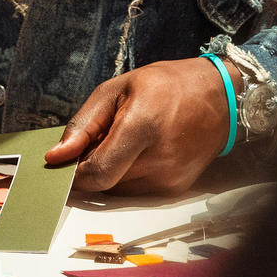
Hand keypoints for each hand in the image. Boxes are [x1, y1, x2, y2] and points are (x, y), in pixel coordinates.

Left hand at [44, 57, 234, 194]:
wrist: (219, 96)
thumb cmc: (166, 85)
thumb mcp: (117, 88)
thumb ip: (84, 124)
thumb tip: (57, 157)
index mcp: (142, 127)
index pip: (97, 172)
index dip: (74, 173)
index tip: (63, 163)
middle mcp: (159, 159)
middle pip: (105, 182)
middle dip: (91, 166)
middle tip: (98, 140)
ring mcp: (170, 178)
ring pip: (118, 189)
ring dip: (110, 171)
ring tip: (124, 141)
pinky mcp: (176, 188)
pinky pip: (136, 190)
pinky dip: (128, 175)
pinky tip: (140, 151)